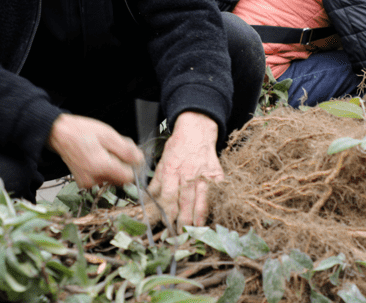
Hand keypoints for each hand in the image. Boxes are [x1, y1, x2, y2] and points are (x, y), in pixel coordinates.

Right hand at [47, 114, 143, 188]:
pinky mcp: (84, 183)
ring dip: (112, 167)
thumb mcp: (108, 135)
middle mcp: (94, 179)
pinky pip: (102, 179)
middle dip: (122, 165)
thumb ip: (126, 150)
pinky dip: (103, 169)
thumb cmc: (82, 131)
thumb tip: (140, 162)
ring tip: (103, 151)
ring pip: (111, 179)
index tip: (128, 155)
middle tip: (113, 148)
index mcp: (101, 167)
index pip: (129, 178)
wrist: (60, 134)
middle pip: (120, 179)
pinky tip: (96, 157)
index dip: (132, 166)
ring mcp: (87, 183)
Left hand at [147, 112, 222, 227]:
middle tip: (181, 234)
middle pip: (186, 202)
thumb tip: (149, 199)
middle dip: (183, 220)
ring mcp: (204, 174)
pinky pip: (216, 192)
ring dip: (199, 217)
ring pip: (202, 200)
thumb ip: (157, 181)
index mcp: (172, 170)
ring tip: (196, 231)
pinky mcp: (217, 174)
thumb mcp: (163, 161)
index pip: (169, 196)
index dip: (168, 212)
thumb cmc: (178, 146)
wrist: (197, 131)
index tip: (167, 224)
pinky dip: (215, 205)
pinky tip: (213, 216)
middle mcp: (188, 174)